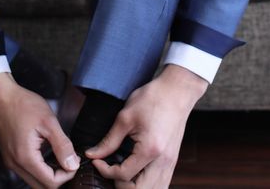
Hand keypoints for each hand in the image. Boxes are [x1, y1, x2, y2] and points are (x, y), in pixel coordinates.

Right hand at [0, 72, 79, 188]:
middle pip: (41, 187)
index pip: (50, 183)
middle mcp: (16, 164)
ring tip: (60, 156)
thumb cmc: (23, 105)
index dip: (67, 175)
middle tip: (70, 161)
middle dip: (59, 178)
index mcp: (25, 157)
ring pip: (34, 181)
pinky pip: (28, 172)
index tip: (75, 161)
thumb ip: (62, 145)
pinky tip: (48, 154)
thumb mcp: (49, 122)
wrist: (2, 97)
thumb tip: (72, 165)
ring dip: (49, 174)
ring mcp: (11, 162)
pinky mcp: (10, 157)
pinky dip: (40, 168)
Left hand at [84, 65, 208, 187]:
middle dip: (120, 185)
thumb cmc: (152, 98)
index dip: (105, 170)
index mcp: (150, 150)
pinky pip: (161, 184)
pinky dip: (146, 185)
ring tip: (121, 171)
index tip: (96, 160)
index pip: (123, 175)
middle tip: (109, 168)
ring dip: (134, 187)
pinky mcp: (173, 161)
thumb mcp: (126, 117)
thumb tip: (92, 154)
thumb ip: (109, 140)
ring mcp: (170, 164)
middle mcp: (163, 162)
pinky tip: (135, 172)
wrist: (177, 91)